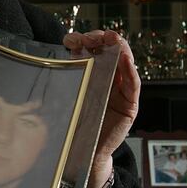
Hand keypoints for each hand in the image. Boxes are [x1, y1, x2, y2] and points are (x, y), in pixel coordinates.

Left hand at [63, 30, 139, 187]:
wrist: (85, 150)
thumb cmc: (77, 122)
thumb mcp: (70, 94)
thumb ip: (67, 77)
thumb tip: (53, 57)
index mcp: (94, 74)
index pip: (93, 50)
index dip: (86, 41)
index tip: (72, 38)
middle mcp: (110, 79)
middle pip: (110, 51)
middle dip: (101, 39)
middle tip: (90, 37)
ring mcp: (122, 90)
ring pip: (124, 62)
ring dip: (119, 48)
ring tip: (112, 38)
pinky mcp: (130, 104)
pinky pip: (133, 84)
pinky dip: (130, 70)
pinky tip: (125, 59)